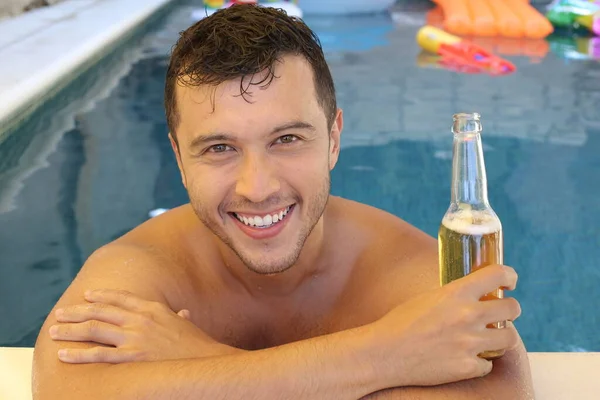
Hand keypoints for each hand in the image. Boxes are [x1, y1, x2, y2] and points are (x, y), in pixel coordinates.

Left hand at [49, 289, 239, 362]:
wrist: (205, 360)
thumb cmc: (198, 345)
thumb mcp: (187, 325)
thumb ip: (180, 317)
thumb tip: (182, 313)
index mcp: (154, 309)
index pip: (122, 299)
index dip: (102, 296)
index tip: (87, 295)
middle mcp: (141, 320)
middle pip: (102, 312)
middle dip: (78, 312)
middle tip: (60, 313)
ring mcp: (135, 338)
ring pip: (94, 330)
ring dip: (71, 330)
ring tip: (53, 331)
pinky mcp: (131, 357)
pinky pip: (98, 355)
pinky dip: (78, 354)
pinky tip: (63, 354)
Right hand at [371, 264, 520, 387]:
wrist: (385, 352)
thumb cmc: (401, 322)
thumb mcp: (429, 298)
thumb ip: (454, 296)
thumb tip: (474, 295)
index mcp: (456, 293)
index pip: (498, 274)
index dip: (509, 277)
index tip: (509, 283)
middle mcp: (468, 316)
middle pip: (513, 308)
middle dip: (509, 309)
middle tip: (500, 313)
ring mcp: (470, 343)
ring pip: (510, 338)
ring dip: (501, 337)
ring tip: (488, 337)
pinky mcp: (468, 367)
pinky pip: (488, 364)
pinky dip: (480, 362)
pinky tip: (465, 358)